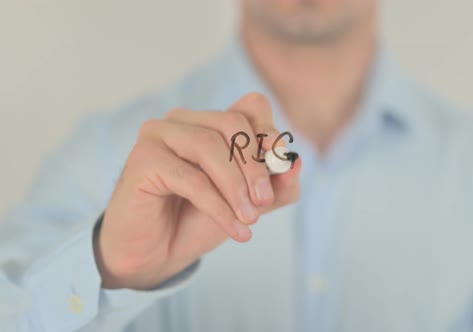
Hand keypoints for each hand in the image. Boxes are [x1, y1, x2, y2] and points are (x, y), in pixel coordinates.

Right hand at [93, 93, 301, 288]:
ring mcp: (159, 134)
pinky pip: (191, 178)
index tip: (282, 165)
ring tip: (250, 219)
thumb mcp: (249, 203)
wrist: (156, 253)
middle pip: (232, 123)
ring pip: (209, 146)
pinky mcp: (142, 159)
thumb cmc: (199, 220)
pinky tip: (236, 229)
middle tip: (265, 202)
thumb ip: (276, 186)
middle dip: (255, 165)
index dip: (270, 132)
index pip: (251, 106)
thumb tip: (296, 163)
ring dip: (236, 187)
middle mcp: (183, 119)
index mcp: (210, 121)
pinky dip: (219, 206)